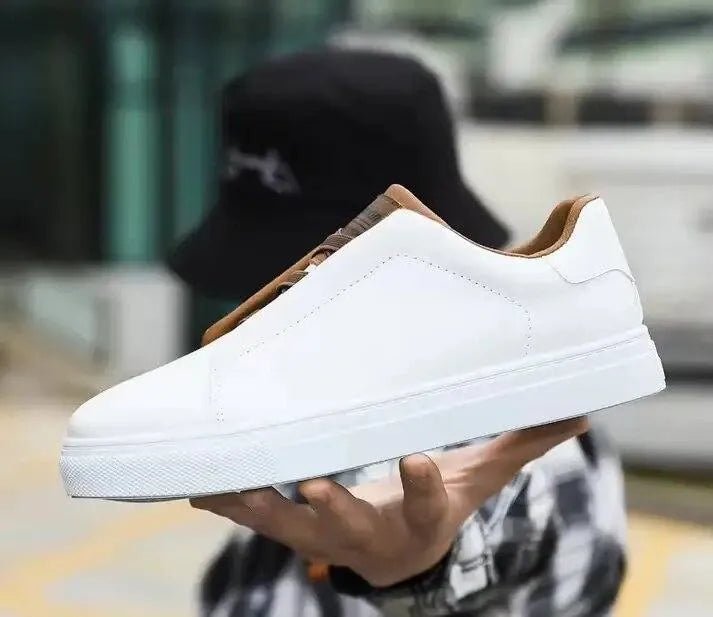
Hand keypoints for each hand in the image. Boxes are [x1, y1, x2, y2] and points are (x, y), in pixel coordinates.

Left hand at [191, 418, 588, 586]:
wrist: (394, 552)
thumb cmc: (434, 509)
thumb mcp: (478, 481)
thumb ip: (518, 444)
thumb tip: (577, 412)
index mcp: (422, 520)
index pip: (431, 502)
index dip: (426, 485)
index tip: (420, 460)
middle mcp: (371, 535)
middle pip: (352, 526)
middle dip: (334, 508)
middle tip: (316, 487)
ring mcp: (325, 536)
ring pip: (288, 527)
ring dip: (261, 504)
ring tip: (228, 479)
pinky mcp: (291, 529)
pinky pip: (256, 516)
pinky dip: (229, 500)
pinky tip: (197, 480)